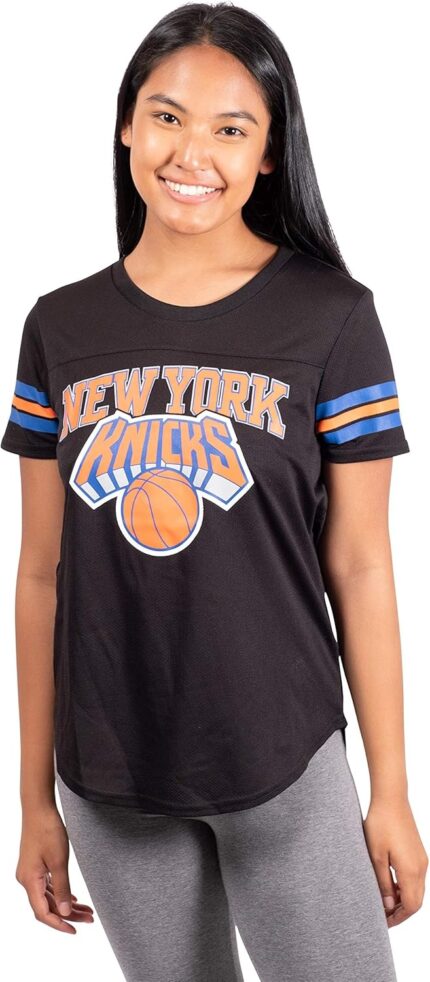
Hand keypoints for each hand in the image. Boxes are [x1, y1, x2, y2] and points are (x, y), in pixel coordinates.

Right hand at [16, 803, 93, 932]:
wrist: (38, 808)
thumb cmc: (47, 829)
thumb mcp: (59, 860)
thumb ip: (63, 887)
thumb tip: (65, 912)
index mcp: (29, 881)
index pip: (43, 913)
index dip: (58, 924)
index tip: (74, 930)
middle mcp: (26, 880)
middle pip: (47, 906)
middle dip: (68, 915)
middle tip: (89, 919)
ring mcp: (30, 873)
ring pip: (49, 897)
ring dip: (67, 905)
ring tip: (87, 910)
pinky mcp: (35, 866)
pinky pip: (47, 887)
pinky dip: (61, 893)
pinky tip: (74, 899)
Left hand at [363, 795, 427, 926]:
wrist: (391, 798)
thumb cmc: (380, 824)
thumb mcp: (376, 857)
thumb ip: (383, 884)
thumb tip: (388, 906)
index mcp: (411, 870)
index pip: (411, 906)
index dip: (398, 918)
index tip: (383, 922)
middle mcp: (421, 867)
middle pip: (416, 901)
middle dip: (401, 912)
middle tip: (383, 915)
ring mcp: (422, 859)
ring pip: (417, 890)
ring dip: (403, 899)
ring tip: (383, 900)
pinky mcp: (419, 852)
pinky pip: (416, 878)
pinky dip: (405, 886)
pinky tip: (390, 883)